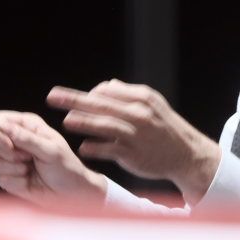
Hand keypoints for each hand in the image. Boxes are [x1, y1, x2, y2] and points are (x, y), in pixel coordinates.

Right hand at [0, 111, 106, 208]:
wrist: (70, 193)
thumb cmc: (65, 167)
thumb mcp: (50, 149)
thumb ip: (26, 138)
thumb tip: (2, 126)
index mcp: (28, 126)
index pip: (1, 119)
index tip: (5, 139)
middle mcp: (16, 140)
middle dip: (6, 151)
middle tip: (26, 157)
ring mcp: (10, 160)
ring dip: (15, 168)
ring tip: (32, 168)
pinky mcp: (8, 177)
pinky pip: (1, 178)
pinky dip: (17, 182)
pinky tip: (29, 180)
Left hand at [48, 80, 220, 202]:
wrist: (186, 154)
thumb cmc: (164, 128)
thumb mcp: (152, 104)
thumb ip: (128, 94)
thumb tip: (107, 84)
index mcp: (141, 97)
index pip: (108, 90)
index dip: (90, 94)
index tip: (78, 101)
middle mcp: (139, 113)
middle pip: (101, 103)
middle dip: (74, 99)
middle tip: (53, 97)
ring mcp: (136, 134)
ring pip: (105, 125)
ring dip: (83, 122)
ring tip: (66, 121)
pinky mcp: (134, 154)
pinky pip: (109, 150)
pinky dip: (95, 148)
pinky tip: (83, 148)